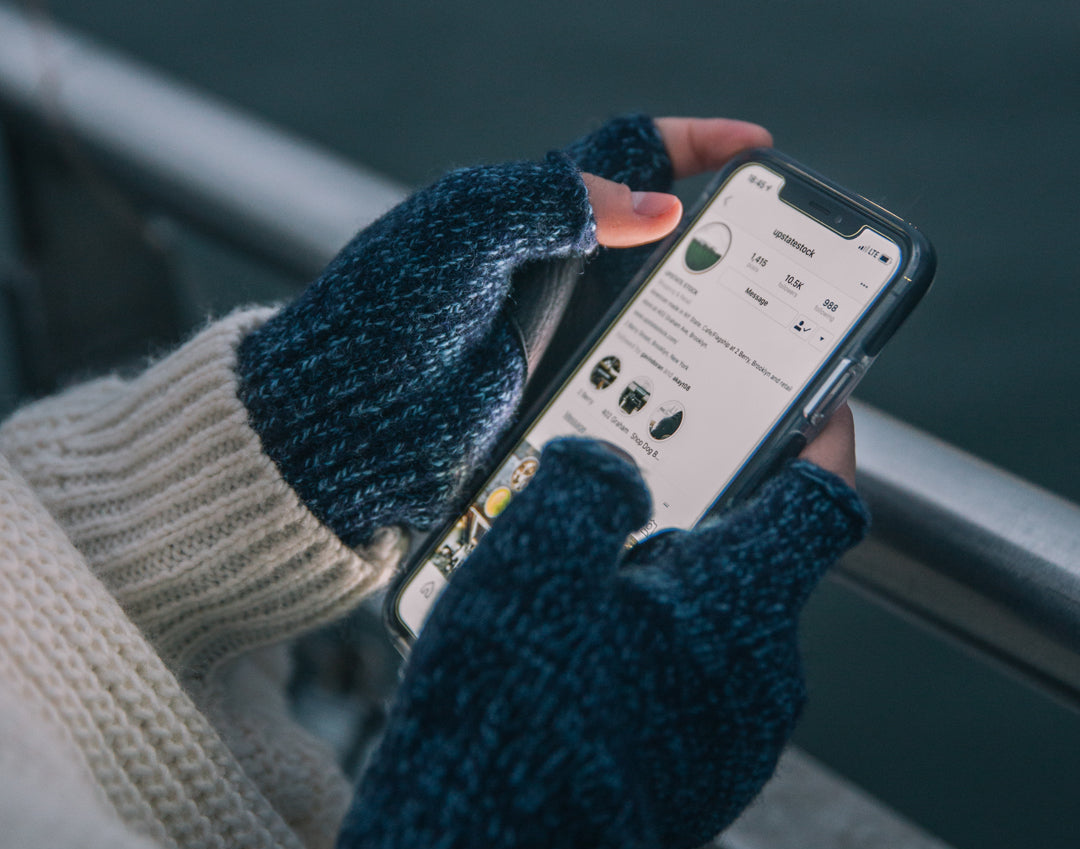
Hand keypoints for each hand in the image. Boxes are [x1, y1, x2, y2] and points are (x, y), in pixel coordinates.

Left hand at [234, 116, 769, 547]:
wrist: (340, 427)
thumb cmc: (380, 318)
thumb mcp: (462, 232)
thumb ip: (553, 203)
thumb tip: (655, 209)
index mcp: (525, 210)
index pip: (625, 158)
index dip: (694, 147)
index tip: (758, 150)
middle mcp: (548, 266)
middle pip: (654, 235)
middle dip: (716, 234)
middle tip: (776, 253)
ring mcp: (555, 333)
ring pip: (651, 307)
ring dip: (702, 307)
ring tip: (758, 319)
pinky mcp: (557, 393)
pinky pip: (629, 371)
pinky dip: (670, 371)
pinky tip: (703, 382)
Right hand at [300, 441, 868, 848]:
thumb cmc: (507, 704)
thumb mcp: (530, 555)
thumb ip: (588, 485)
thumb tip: (614, 471)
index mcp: (741, 606)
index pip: (822, 496)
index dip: (822, 437)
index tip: (810, 404)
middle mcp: (763, 679)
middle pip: (757, 569)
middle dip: (697, 531)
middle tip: (618, 514)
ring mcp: (737, 744)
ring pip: (720, 637)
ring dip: (667, 605)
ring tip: (578, 600)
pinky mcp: (702, 788)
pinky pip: (696, 698)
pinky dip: (655, 666)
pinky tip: (580, 670)